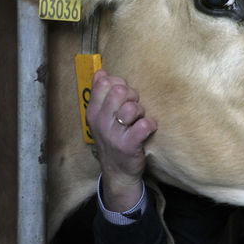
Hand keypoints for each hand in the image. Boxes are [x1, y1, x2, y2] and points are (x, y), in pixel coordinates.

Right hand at [86, 69, 156, 211]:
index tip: (123, 95)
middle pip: (119, 91)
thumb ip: (101, 94)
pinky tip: (148, 129)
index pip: (103, 83)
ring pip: (131, 107)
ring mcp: (113, 135)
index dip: (119, 83)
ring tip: (139, 119)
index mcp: (93, 112)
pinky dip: (150, 124)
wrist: (118, 172)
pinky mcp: (128, 146)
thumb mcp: (101, 117)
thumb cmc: (113, 138)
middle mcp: (100, 122)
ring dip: (140, 111)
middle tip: (134, 107)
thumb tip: (101, 71)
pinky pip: (144, 125)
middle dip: (132, 95)